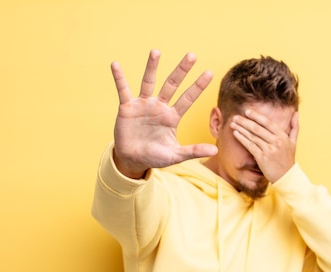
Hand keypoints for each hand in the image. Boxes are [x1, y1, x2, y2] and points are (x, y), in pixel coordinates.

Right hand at [111, 50, 217, 178]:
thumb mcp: (175, 155)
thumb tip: (215, 150)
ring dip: (152, 67)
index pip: (187, 98)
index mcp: (172, 117)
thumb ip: (193, 151)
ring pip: (148, 82)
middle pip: (172, 85)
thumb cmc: (154, 156)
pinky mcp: (127, 108)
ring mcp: (143, 105)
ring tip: (156, 51)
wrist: (132, 159)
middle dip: (181, 70)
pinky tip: (115, 64)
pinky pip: (123, 90)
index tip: (209, 72)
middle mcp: (159, 107)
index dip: (197, 86)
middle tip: (192, 55)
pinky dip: (119, 78)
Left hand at [231, 109, 299, 182]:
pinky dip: (242, 139)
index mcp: (283, 136)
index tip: (247, 111)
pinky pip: (250, 146)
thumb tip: (296, 112)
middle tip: (235, 116)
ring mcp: (269, 150)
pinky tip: (236, 134)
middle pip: (257, 128)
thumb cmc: (288, 159)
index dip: (256, 116)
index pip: (267, 123)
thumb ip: (294, 127)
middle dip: (245, 121)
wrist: (286, 176)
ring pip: (252, 136)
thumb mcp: (294, 142)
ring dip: (241, 129)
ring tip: (233, 124)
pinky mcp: (262, 158)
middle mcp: (276, 141)